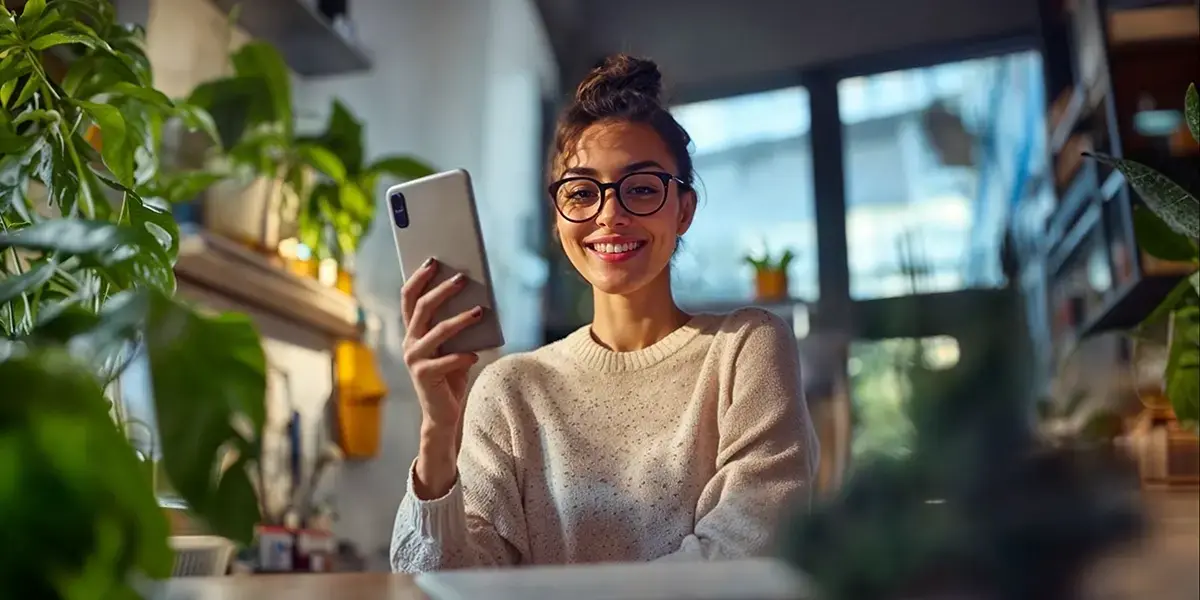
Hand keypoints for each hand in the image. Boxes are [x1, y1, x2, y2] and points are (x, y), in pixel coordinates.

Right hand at [401, 258, 482, 496]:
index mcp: (413, 331)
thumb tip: (477, 299)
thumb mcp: (455, 345)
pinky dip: (463, 356)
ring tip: (480, 310)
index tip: (433, 260)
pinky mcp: (425, 376)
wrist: (444, 412)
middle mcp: (410, 342)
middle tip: (463, 278)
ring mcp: (415, 359)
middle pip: (422, 308)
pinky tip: (476, 354)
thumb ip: (458, 325)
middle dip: (442, 290)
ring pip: (437, 331)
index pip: (409, 297)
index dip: (419, 277)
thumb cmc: (452, 373)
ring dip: (460, 320)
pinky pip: (447, 361)